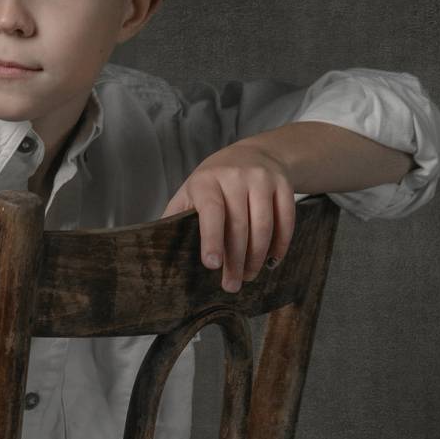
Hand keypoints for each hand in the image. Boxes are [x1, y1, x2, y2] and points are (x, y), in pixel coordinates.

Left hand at [160, 141, 295, 291]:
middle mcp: (236, 176)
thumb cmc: (215, 181)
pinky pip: (286, 221)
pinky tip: (271, 261)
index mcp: (207, 181)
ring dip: (257, 258)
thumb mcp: (192, 192)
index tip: (211, 265)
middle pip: (239, 226)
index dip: (211, 239)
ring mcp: (262, 179)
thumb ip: (176, 217)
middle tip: (232, 285)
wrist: (257, 153)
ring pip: (264, 226)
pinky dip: (280, 246)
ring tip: (250, 275)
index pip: (211, 211)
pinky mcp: (284, 185)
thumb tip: (153, 250)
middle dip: (236, 261)